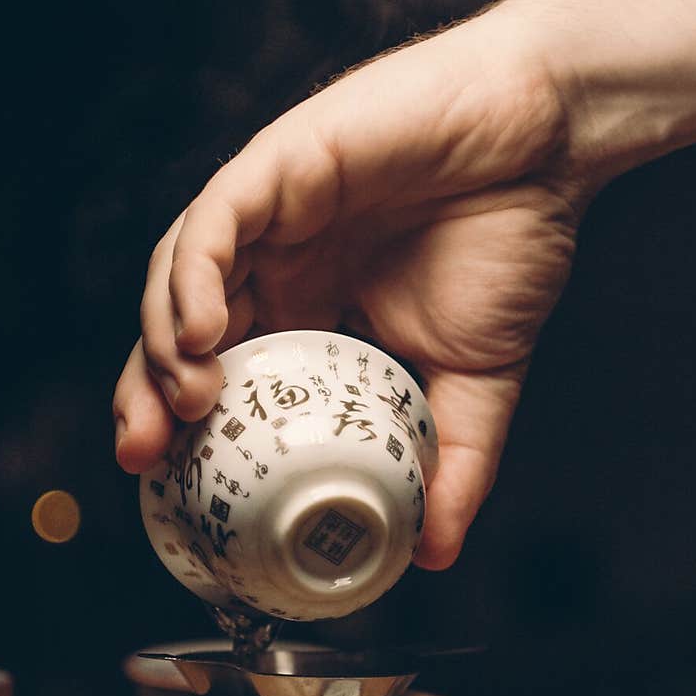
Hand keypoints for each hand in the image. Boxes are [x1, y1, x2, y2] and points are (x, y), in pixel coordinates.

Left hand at [113, 1, 589, 568]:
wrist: (548, 142)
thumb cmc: (509, 240)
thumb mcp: (478, 380)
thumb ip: (454, 464)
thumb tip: (434, 553)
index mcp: (312, 313)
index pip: (226, 378)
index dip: (191, 435)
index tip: (180, 492)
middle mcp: (278, 265)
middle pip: (179, 335)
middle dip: (148, 398)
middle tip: (147, 461)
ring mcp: (273, 214)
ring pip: (179, 279)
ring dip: (162, 343)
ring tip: (182, 402)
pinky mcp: (280, 163)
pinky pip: (214, 222)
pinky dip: (194, 277)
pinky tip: (199, 332)